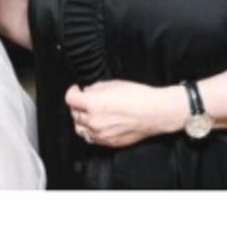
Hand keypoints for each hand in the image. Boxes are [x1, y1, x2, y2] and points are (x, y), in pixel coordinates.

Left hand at [65, 81, 185, 147]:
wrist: (155, 112)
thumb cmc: (140, 98)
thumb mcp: (115, 84)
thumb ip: (97, 88)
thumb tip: (89, 91)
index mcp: (94, 104)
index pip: (70, 99)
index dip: (73, 91)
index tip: (76, 90)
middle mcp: (94, 120)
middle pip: (74, 113)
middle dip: (79, 105)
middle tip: (87, 100)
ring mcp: (100, 134)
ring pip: (80, 128)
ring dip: (83, 119)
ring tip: (92, 113)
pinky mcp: (108, 142)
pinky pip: (91, 138)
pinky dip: (91, 130)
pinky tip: (99, 123)